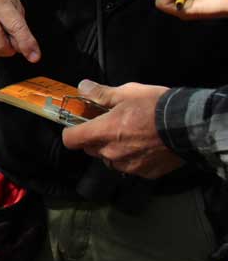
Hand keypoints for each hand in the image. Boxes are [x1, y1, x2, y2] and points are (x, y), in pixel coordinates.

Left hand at [61, 79, 181, 177]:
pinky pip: (130, 166)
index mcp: (102, 132)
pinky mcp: (144, 173)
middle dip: (96, 138)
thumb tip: (83, 87)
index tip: (79, 125)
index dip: (72, 131)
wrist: (189, 126)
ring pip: (110, 159)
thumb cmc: (156, 106)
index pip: (71, 139)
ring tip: (132, 136)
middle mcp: (111, 153)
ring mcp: (128, 165)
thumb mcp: (128, 92)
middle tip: (111, 125)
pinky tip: (147, 146)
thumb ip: (101, 93)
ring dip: (114, 150)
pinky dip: (134, 158)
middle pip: (90, 149)